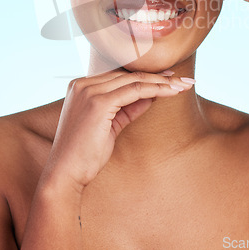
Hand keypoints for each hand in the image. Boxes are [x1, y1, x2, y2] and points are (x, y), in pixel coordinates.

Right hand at [42, 69, 193, 193]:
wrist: (65, 174)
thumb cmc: (86, 154)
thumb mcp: (111, 125)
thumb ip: (128, 108)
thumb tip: (152, 95)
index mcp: (81, 86)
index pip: (120, 76)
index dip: (146, 76)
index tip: (169, 78)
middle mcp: (83, 84)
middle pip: (129, 75)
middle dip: (159, 77)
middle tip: (183, 80)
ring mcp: (89, 91)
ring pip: (134, 80)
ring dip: (162, 82)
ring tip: (183, 86)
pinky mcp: (98, 102)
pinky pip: (134, 91)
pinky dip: (155, 90)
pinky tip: (171, 92)